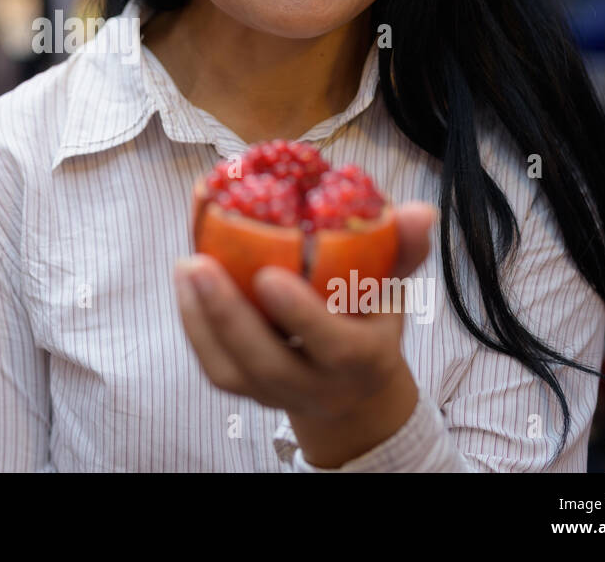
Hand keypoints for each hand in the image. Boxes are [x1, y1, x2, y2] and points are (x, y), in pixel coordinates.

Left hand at [174, 201, 437, 467]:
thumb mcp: (392, 286)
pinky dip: (194, 326)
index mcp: (363, 359)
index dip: (301, 316)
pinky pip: (215, 368)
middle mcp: (319, 387)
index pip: (334, 346)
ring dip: (201, 319)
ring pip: (231, 372)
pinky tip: (184, 282)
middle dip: (230, 316)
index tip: (269, 275)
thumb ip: (403, 248)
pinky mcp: (247, 393)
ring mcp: (278, 395)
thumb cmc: (369, 318)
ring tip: (186, 266)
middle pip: (269, 365)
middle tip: (199, 263)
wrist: (352, 386)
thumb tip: (420, 209)